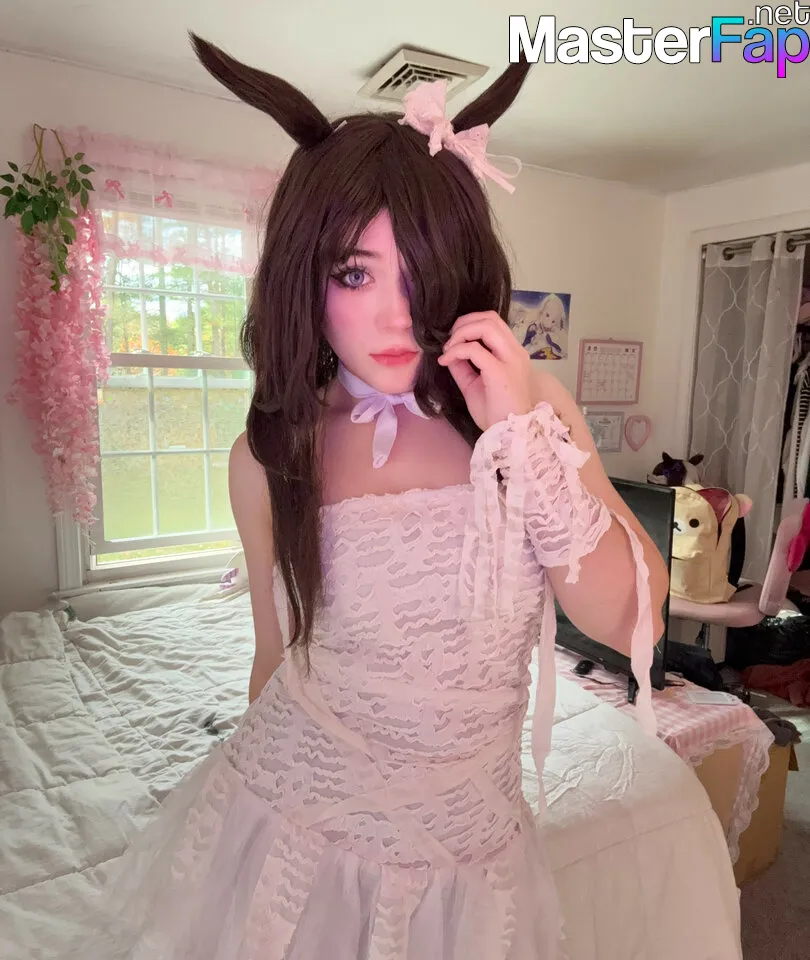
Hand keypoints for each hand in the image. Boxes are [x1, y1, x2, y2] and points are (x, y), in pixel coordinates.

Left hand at [438, 311, 533, 430]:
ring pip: (486, 325)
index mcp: (512, 354)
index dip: (470, 324)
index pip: (494, 323)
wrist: (509, 436)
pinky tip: (446, 361)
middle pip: (490, 318)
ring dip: (461, 333)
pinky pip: (475, 349)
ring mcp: (510, 360)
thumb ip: (463, 366)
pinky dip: (456, 351)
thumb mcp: (474, 384)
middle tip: (448, 341)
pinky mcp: (500, 372)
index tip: (453, 341)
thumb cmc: (496, 414)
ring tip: (448, 349)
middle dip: (463, 323)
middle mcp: (515, 352)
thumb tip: (449, 352)